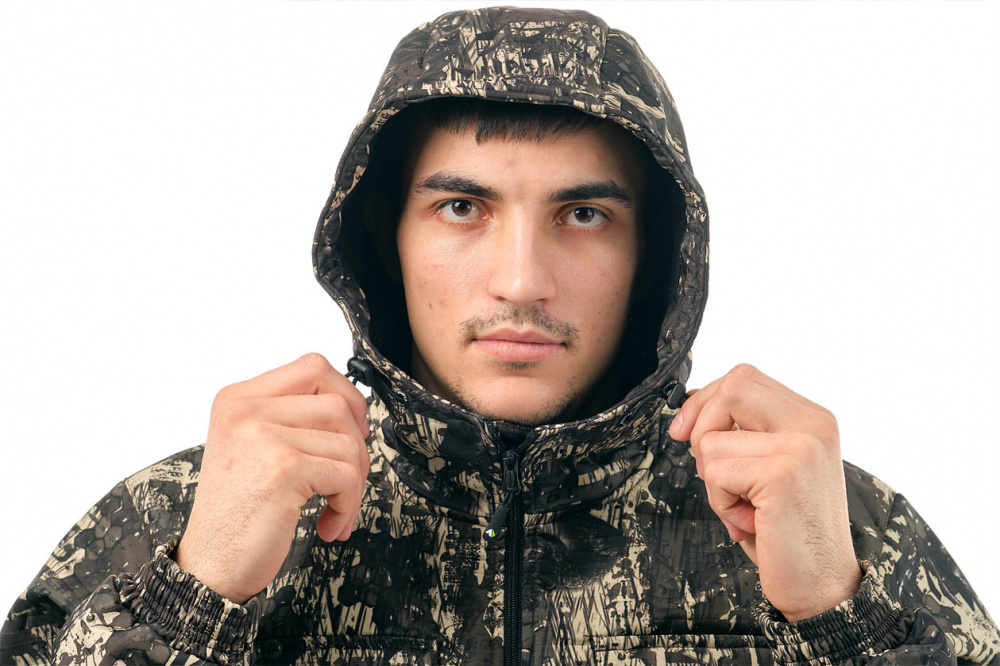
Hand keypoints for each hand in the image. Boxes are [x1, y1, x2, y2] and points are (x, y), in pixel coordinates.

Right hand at [175, 353, 369, 603]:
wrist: (208, 567)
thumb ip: (292, 419)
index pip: (314, 368)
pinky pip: (347, 475)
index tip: (348, 434)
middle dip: (357, 446)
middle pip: (338, 403)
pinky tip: (329, 525)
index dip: (345, 398)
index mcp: (238, 398)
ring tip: (335, 509)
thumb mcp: (255, 448)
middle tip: (346, 481)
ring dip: (355, 483)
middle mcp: (246, 409)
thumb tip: (353, 407)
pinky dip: (348, 504)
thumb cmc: (239, 513)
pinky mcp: (283, 467)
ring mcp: (263, 435)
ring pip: (348, 441)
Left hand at [667, 364, 861, 621]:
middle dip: (701, 427)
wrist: (822, 586)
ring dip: (714, 482)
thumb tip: (689, 408)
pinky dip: (721, 503)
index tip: (683, 431)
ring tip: (748, 508)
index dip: (705, 399)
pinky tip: (753, 523)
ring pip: (712, 440)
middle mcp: (814, 425)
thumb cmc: (786, 530)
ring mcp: (801, 446)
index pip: (743, 378)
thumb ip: (743, 433)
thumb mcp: (767, 468)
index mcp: (813, 418)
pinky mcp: (783, 474)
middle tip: (710, 472)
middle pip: (731, 387)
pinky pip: (715, 473)